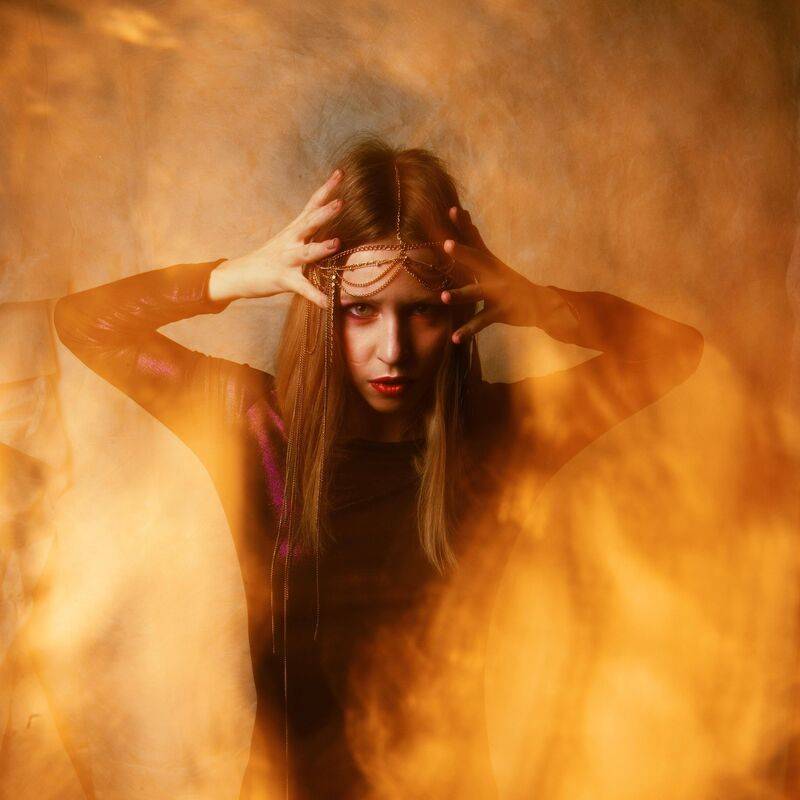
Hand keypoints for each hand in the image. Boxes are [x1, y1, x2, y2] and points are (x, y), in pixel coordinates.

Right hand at [208, 170, 343, 306]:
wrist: (239, 274)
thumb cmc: (270, 258)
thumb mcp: (289, 240)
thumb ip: (310, 233)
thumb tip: (335, 228)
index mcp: (294, 230)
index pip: (312, 204)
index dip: (326, 189)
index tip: (341, 173)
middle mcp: (291, 240)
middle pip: (309, 223)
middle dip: (325, 213)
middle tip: (341, 203)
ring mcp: (286, 259)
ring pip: (305, 252)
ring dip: (321, 247)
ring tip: (336, 243)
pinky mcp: (283, 279)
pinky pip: (302, 288)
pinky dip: (315, 295)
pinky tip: (327, 302)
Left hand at [441, 206, 559, 343]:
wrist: (542, 304)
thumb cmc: (512, 284)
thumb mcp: (496, 265)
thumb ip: (478, 250)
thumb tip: (466, 226)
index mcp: (491, 263)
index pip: (475, 240)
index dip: (464, 225)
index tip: (452, 209)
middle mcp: (494, 275)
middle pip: (477, 260)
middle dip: (463, 253)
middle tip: (447, 244)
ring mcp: (497, 294)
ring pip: (476, 293)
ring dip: (460, 295)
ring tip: (443, 297)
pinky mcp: (500, 312)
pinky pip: (481, 322)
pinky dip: (467, 331)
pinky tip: (454, 338)